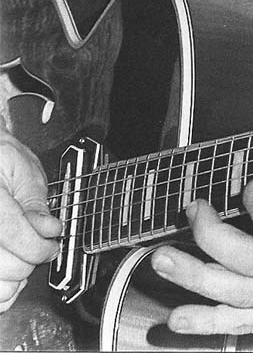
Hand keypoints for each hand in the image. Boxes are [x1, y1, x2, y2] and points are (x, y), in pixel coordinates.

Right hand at [0, 129, 61, 312]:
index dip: (41, 245)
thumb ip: (36, 203)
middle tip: (40, 244)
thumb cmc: (1, 160)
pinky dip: (4, 288)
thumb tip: (49, 230)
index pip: (15, 236)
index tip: (52, 244)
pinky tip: (9, 270)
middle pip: (6, 266)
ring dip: (15, 277)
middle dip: (31, 259)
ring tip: (23, 256)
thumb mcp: (24, 171)